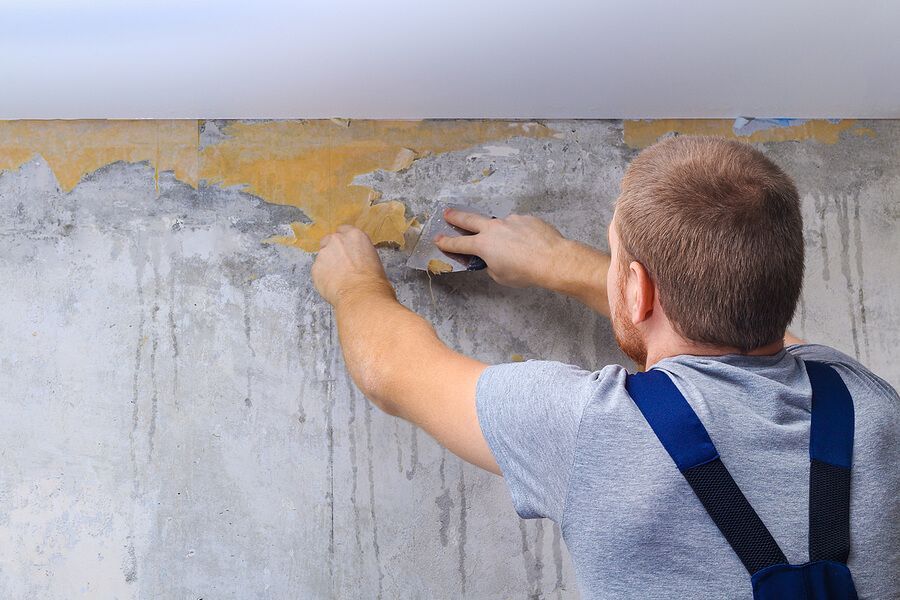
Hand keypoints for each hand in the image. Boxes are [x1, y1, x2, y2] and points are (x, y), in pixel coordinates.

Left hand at [312, 225, 393, 305]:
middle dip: (333, 251)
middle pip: (329, 240)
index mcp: (355, 235)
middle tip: (341, 265)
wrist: (362, 296)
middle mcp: (337, 240)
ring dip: (328, 265)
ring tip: (338, 280)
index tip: (347, 250)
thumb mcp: (373, 259)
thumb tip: (356, 260)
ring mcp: (324, 253)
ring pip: (322, 256)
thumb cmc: (374, 281)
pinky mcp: (315, 268)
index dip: (345, 242)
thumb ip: (360, 253)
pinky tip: (333, 286)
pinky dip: (323, 277)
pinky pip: (318, 271)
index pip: (344, 230)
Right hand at [434, 208, 566, 287]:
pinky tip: (527, 243)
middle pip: (469, 219)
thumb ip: (491, 265)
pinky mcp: (526, 218)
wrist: (551, 259)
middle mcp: (493, 228)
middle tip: (447, 213)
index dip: (446, 242)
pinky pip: (518, 225)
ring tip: (509, 244)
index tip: (438, 239)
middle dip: (456, 217)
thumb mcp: (500, 276)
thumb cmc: (525, 272)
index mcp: (483, 245)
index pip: (459, 244)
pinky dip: (519, 233)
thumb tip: (492, 258)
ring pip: (499, 224)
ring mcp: (510, 220)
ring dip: (499, 231)